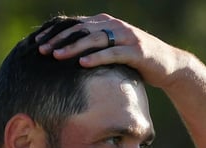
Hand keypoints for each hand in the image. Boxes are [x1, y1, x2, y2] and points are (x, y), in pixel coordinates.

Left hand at [36, 13, 187, 88]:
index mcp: (106, 23)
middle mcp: (114, 25)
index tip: (37, 43)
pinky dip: (97, 58)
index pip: (75, 25)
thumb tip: (68, 56)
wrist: (168, 65)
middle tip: (41, 50)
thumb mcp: (113, 51)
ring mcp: (126, 36)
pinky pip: (113, 53)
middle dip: (59, 40)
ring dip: (73, 47)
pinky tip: (83, 64)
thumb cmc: (136, 61)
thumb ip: (95, 48)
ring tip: (57, 56)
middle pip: (81, 29)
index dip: (55, 33)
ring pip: (94, 39)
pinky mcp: (136, 51)